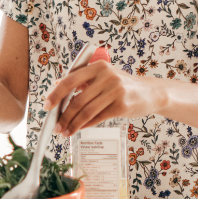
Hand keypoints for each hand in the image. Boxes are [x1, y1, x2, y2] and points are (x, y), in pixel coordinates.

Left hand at [44, 61, 162, 135]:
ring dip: (73, 124)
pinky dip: (86, 125)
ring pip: (86, 111)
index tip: (47, 106)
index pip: (70, 80)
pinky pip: (98, 118)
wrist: (150, 93)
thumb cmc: (123, 86)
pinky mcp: (122, 106)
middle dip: (63, 116)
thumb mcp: (104, 76)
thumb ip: (83, 80)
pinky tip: (79, 129)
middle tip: (55, 126)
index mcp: (99, 67)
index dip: (56, 94)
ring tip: (65, 132)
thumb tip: (57, 88)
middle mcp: (107, 76)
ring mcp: (116, 91)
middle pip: (77, 100)